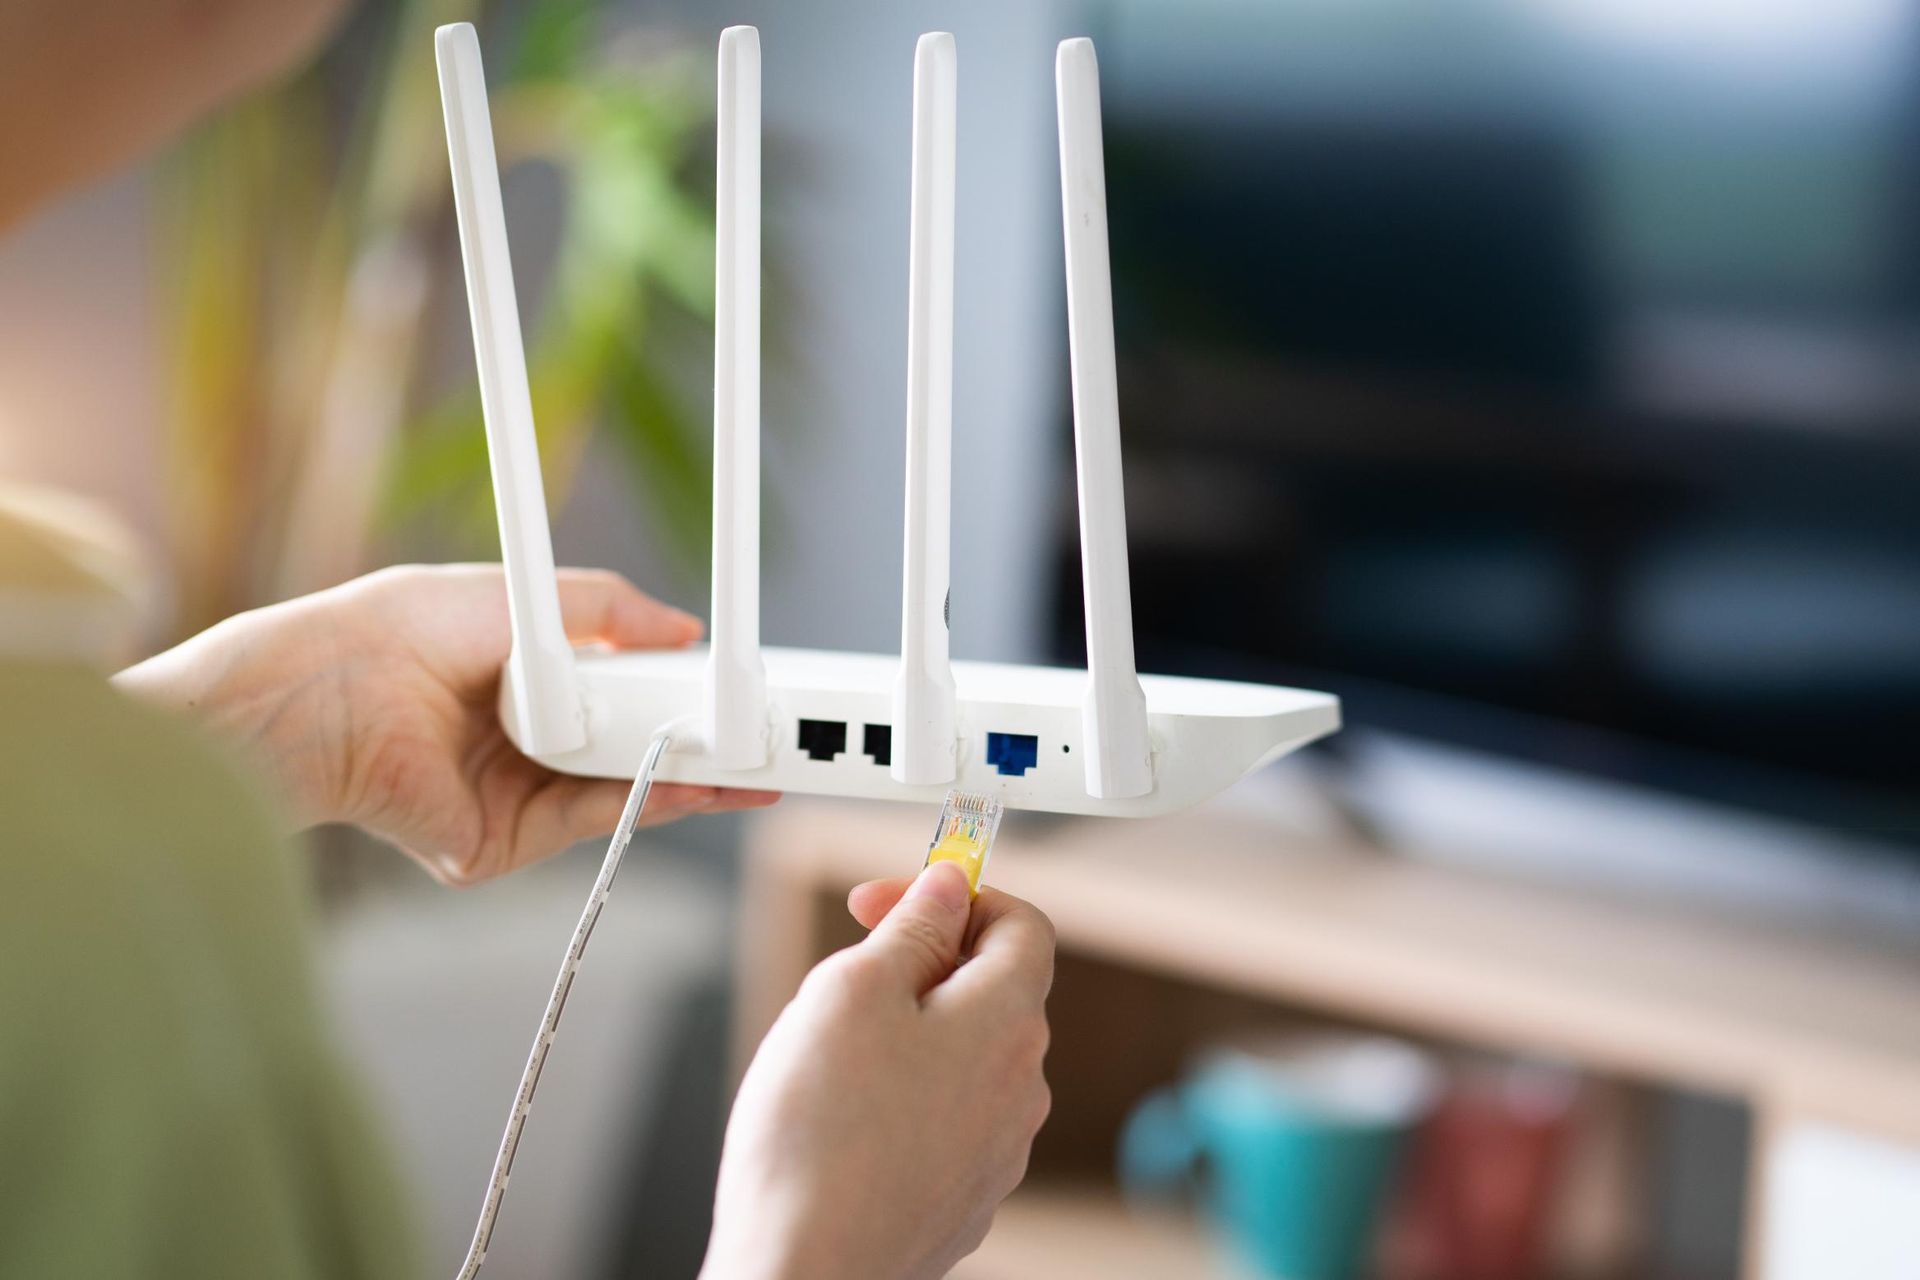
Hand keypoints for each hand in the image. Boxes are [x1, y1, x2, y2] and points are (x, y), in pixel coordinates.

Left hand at [115, 563, 777, 883]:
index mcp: (520, 683)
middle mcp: (519, 745)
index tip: (738, 692)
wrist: (319, 694)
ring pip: (623, 792)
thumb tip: (683, 626)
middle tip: (775, 735)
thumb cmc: (390, 630)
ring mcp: (510, 799)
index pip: (621, 695)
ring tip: (763, 763)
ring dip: (694, 779)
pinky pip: (589, 822)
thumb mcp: (518, 596)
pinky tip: (697, 784)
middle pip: (632, 751)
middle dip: (704, 745)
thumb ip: (606, 610)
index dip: (680, 695)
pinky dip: (646, 804)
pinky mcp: (497, 845)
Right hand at [703, 861, 1053, 1279]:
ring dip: (910, 1037)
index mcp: (1007, 1022)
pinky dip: (904, 1101)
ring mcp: (997, 1152)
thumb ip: (912, 928)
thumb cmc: (820, 1135)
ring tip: (832, 1062)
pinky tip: (843, 1122)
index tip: (892, 900)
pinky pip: (946, 1121)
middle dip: (922, 967)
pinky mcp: (963, 1199)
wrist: (807, 1270)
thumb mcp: (852, 990)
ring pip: (965, 1059)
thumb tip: (949, 887)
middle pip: (992, 991)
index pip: (1024, 925)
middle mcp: (1020, 1089)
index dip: (958, 896)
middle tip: (845, 978)